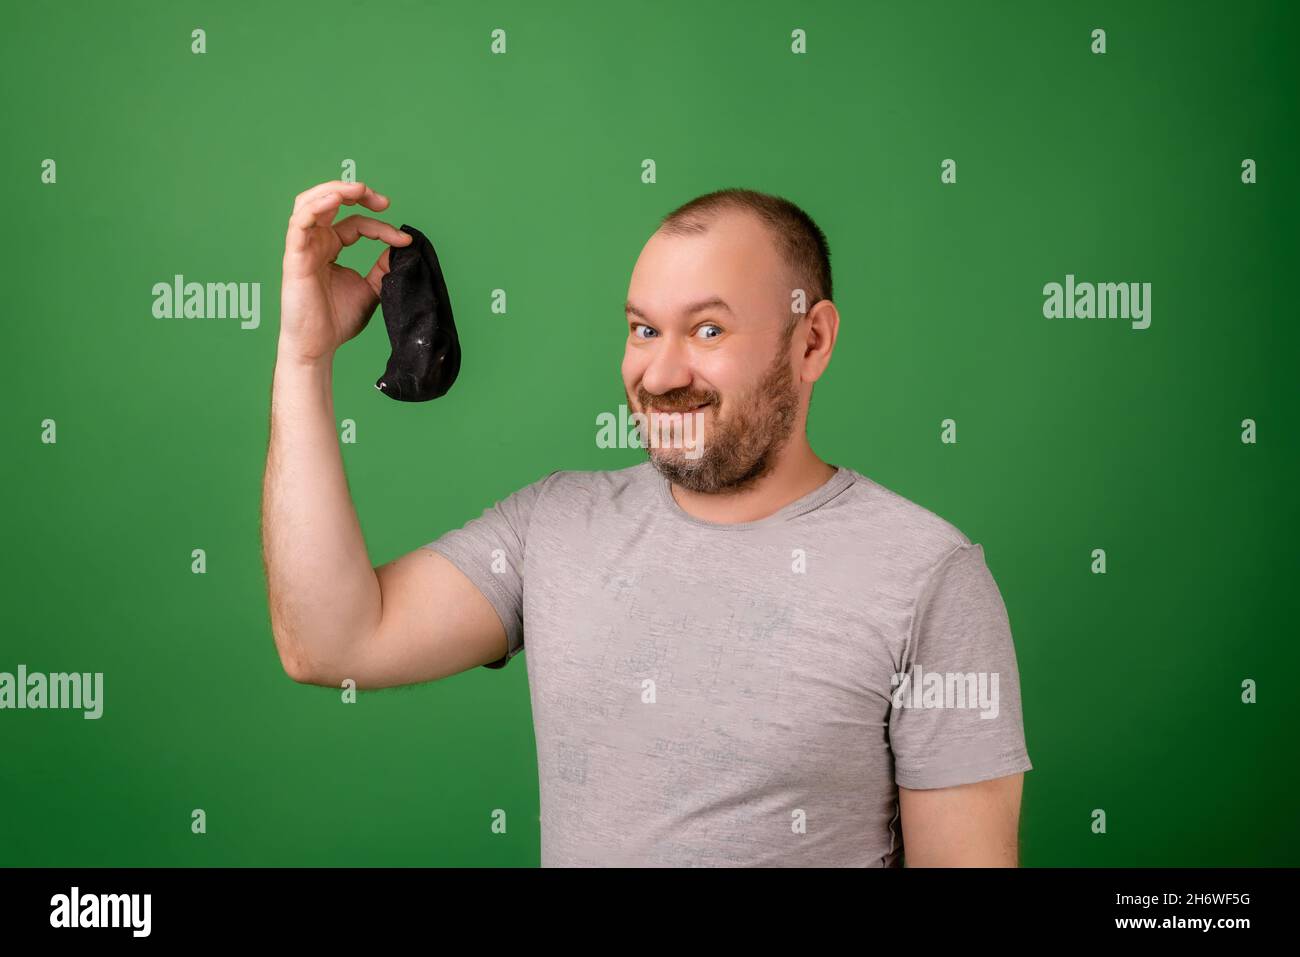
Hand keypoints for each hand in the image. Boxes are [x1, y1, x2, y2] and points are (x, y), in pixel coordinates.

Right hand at [279, 180, 412, 364]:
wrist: (319, 347)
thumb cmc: (337, 320)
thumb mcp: (372, 289)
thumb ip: (384, 268)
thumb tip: (403, 248)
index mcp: (331, 246)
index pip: (357, 223)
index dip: (382, 227)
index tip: (405, 240)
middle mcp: (316, 242)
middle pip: (329, 200)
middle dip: (356, 193)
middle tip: (382, 200)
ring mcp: (303, 247)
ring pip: (310, 203)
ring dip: (335, 190)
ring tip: (359, 189)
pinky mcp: (295, 256)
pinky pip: (300, 222)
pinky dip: (317, 206)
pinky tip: (336, 199)